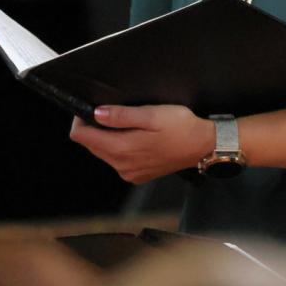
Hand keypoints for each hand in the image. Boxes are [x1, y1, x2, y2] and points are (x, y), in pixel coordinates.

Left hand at [69, 105, 213, 183]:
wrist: (204, 146)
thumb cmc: (182, 127)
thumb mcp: (153, 114)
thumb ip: (122, 115)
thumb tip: (96, 113)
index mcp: (121, 148)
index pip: (81, 136)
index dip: (81, 120)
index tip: (91, 109)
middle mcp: (120, 165)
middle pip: (91, 145)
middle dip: (96, 129)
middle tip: (115, 113)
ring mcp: (128, 172)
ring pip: (103, 153)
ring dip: (109, 139)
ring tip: (131, 126)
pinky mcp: (137, 176)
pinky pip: (118, 161)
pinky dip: (121, 149)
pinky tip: (139, 140)